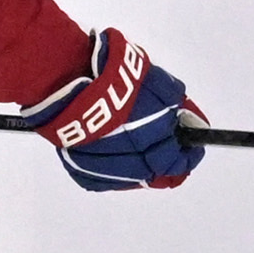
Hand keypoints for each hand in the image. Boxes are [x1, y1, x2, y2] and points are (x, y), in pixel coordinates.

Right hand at [29, 28, 204, 191]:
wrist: (62, 77)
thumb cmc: (110, 74)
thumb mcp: (150, 78)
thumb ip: (172, 99)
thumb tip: (186, 116)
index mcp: (149, 137)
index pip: (176, 160)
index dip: (188, 155)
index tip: (191, 148)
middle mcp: (128, 159)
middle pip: (154, 172)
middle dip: (167, 162)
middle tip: (171, 151)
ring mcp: (103, 168)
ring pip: (130, 178)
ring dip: (140, 167)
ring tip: (142, 151)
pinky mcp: (79, 170)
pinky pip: (102, 179)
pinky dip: (113, 171)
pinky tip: (116, 158)